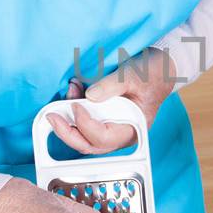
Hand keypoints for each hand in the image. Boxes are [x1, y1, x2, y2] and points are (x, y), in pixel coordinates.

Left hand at [47, 48, 174, 153]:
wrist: (161, 68)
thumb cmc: (153, 74)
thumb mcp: (133, 76)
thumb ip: (111, 86)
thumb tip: (89, 96)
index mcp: (133, 129)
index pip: (102, 137)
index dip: (84, 124)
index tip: (76, 105)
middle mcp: (121, 134)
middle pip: (89, 144)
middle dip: (67, 132)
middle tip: (52, 116)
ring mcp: (113, 129)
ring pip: (84, 137)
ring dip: (69, 122)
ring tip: (66, 96)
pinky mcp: (106, 120)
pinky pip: (85, 125)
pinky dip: (74, 114)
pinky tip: (73, 94)